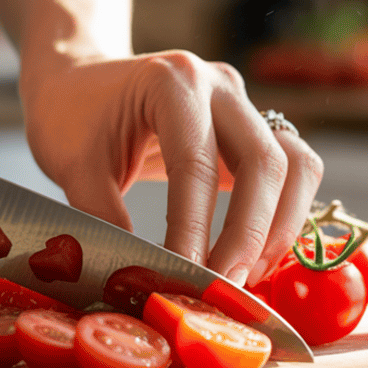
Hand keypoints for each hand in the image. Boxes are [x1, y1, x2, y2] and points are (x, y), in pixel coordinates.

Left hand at [21, 51, 323, 285]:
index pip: (197, 165)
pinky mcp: (255, 129)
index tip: (186, 279)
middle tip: (224, 289)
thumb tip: (136, 280)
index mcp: (172, 81)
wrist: (78, 79)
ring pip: (296, 165)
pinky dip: (282, 217)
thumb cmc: (71, 117)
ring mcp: (245, 105)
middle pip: (266, 162)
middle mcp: (220, 86)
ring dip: (279, 228)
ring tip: (246, 276)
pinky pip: (292, 171)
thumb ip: (105, 219)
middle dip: (249, 236)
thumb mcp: (74, 167)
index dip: (196, 230)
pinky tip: (255, 257)